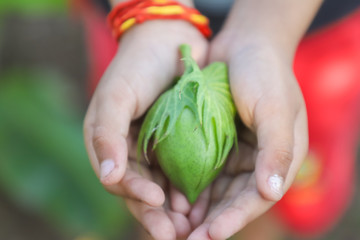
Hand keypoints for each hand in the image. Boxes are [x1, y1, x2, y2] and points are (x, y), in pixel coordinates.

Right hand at [83, 20, 207, 239]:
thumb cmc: (138, 65)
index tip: (158, 203)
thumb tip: (108, 179)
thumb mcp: (116, 96)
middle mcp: (129, 151)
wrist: (168, 40)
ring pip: (162, 187)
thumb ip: (108, 136)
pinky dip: (189, 190)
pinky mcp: (176, 143)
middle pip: (141, 191)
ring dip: (175, 209)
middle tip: (176, 235)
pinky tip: (201, 203)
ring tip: (192, 226)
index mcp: (108, 143)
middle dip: (157, 215)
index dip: (136, 195)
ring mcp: (153, 149)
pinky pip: (181, 172)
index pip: (118, 180)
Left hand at [187, 34, 307, 239]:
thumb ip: (276, 150)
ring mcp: (235, 153)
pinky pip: (202, 171)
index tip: (210, 235)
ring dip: (196, 209)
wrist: (245, 44)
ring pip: (215, 191)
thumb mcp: (275, 108)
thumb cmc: (265, 72)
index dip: (234, 218)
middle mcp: (257, 161)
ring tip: (174, 225)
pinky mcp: (215, 143)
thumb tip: (270, 194)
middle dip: (210, 222)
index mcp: (279, 158)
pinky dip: (189, 186)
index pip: (256, 198)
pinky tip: (172, 198)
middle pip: (233, 200)